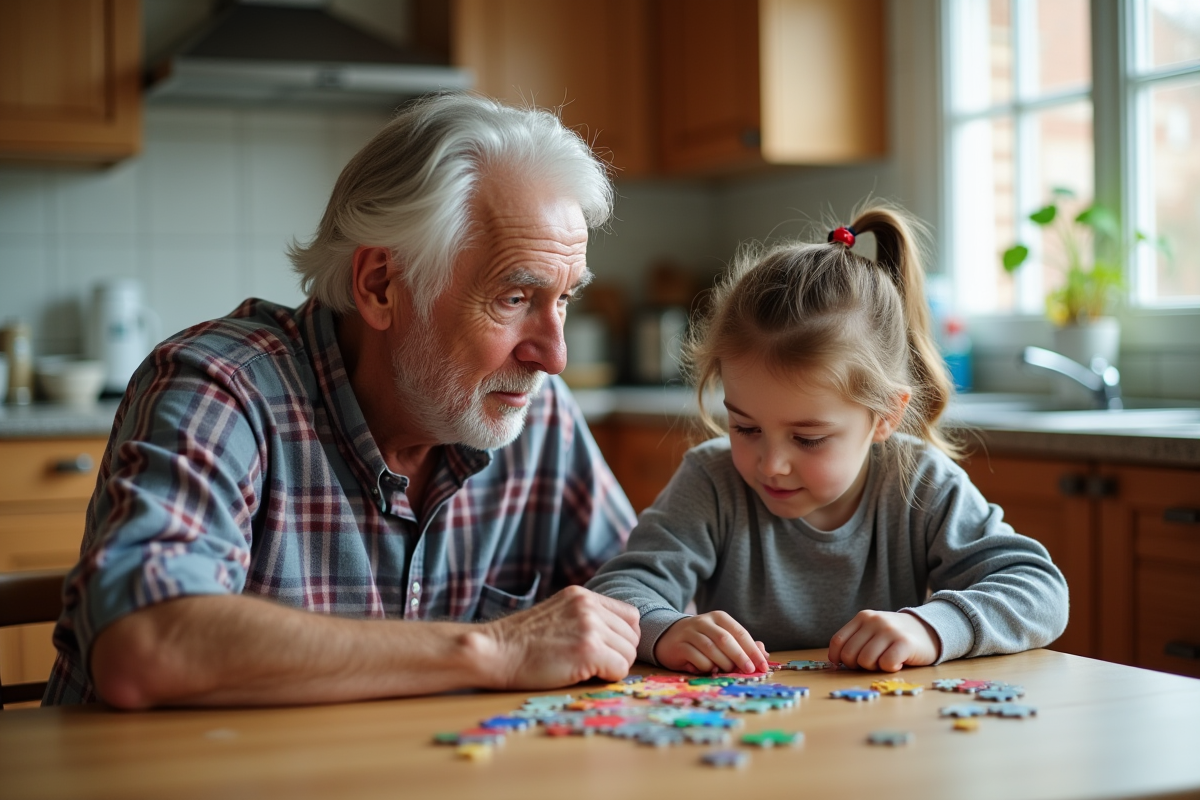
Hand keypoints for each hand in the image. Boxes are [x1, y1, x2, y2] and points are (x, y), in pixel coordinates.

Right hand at [480, 586, 639, 689]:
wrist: (494, 651)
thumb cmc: (521, 642)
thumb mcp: (557, 614)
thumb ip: (585, 617)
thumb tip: (617, 639)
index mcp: (583, 596)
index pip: (630, 616)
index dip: (622, 637)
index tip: (606, 649)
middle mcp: (589, 606)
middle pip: (632, 637)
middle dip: (618, 654)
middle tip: (594, 664)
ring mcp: (589, 627)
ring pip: (628, 654)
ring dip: (612, 667)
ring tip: (585, 669)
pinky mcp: (588, 650)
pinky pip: (619, 670)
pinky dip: (607, 678)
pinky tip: (583, 676)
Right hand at [653, 611, 768, 674]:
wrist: (669, 636)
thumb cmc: (702, 639)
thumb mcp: (722, 638)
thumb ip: (742, 645)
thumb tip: (763, 653)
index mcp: (719, 618)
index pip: (740, 632)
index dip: (752, 650)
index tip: (762, 665)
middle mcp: (704, 621)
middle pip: (725, 639)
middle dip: (740, 656)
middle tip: (749, 670)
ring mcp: (689, 632)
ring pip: (711, 648)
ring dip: (723, 663)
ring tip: (727, 671)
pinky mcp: (679, 645)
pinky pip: (696, 658)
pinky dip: (706, 666)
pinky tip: (709, 669)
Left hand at [827, 610, 940, 671]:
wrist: (929, 631)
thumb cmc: (895, 637)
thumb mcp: (873, 631)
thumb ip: (855, 641)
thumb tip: (835, 661)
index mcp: (862, 617)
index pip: (838, 641)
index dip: (837, 658)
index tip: (843, 665)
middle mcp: (874, 621)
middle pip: (850, 655)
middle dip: (858, 665)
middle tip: (874, 662)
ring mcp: (889, 630)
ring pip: (866, 661)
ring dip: (875, 667)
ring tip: (886, 660)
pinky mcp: (904, 642)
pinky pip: (886, 664)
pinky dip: (890, 669)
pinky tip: (898, 663)